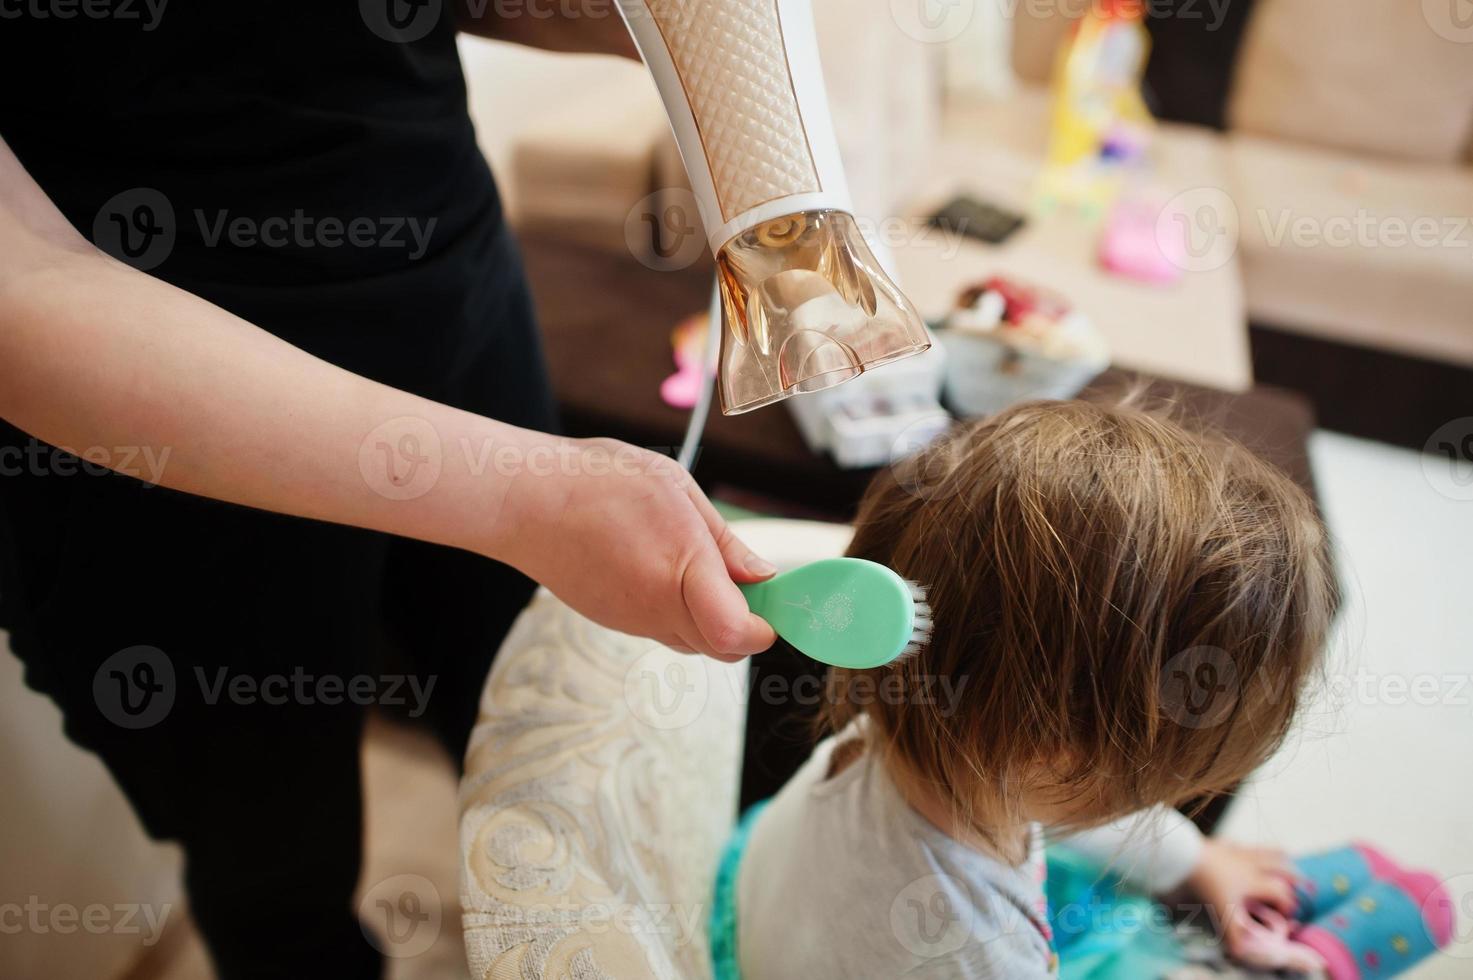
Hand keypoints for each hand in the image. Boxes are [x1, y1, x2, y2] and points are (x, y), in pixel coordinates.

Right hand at [494, 436, 777, 661]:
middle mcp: (655, 609)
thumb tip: (763, 576)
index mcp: (679, 572)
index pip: (737, 635)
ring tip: (696, 563)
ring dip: (711, 617)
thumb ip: (723, 541)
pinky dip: (679, 611)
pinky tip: (663, 567)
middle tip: (741, 576)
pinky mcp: (612, 621)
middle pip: (722, 648)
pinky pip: (662, 630)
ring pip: (693, 641)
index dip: (765, 626)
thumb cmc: (597, 482)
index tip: (772, 600)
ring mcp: (630, 621)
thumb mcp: (676, 490)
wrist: (521, 501)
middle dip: (744, 622)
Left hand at [1187, 838, 1297, 959]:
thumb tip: (1240, 953)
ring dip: (1277, 854)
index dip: (1288, 904)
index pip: (1282, 893)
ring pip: (1264, 850)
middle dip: (1293, 875)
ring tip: (1285, 855)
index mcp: (1256, 882)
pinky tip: (1242, 847)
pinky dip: (1244, 846)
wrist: (1186, 857)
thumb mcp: (1223, 914)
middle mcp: (1251, 865)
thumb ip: (1234, 935)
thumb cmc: (1208, 885)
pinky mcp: (1221, 844)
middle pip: (1281, 866)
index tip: (1286, 915)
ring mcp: (1237, 852)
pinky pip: (1238, 843)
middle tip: (1301, 881)